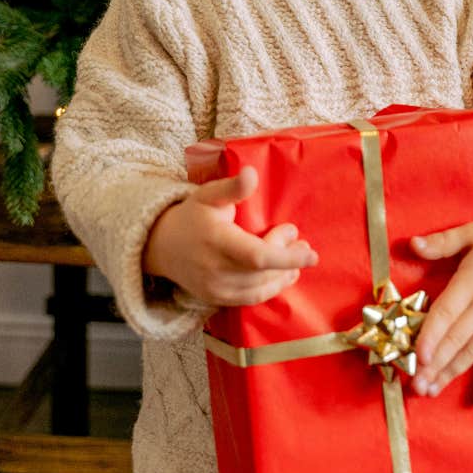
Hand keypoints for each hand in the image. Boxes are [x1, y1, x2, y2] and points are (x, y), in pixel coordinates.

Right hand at [143, 166, 317, 307]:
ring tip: (298, 259)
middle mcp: (215, 270)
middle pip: (262, 272)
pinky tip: (284, 276)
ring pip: (259, 288)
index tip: (311, 251)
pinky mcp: (217, 300)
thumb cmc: (192, 216)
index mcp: (216, 241)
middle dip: (288, 259)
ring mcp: (215, 288)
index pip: (257, 256)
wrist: (162, 246)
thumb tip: (253, 173)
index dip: (287, 257)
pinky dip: (271, 288)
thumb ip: (232, 187)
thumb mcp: (208, 195)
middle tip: (300, 241)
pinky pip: (250, 299)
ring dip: (283, 275)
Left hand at [410, 210, 472, 404]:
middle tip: (415, 385)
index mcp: (471, 281)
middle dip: (434, 364)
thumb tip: (412, 244)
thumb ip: (443, 241)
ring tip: (431, 391)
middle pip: (456, 339)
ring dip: (451, 373)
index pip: (448, 312)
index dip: (432, 335)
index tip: (417, 356)